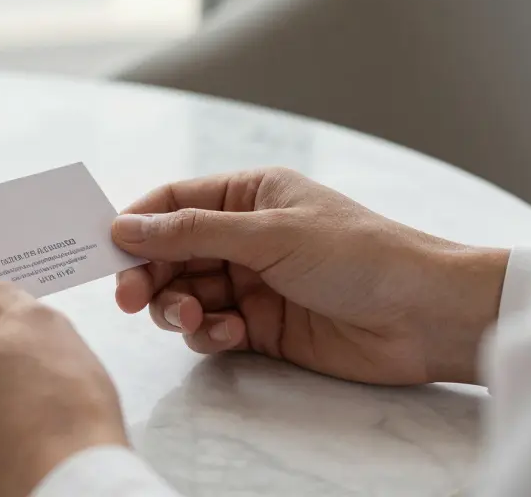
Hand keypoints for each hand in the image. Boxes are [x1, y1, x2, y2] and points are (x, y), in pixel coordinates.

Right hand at [111, 168, 508, 384]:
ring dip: (178, 307)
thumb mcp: (269, 233)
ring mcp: (252, 282)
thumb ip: (192, 232)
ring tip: (193, 319)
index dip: (137, 224)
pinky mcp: (262, 327)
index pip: (174, 202)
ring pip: (186, 293)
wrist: (425, 316)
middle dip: (150, 274)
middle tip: (130, 299)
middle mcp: (245, 235)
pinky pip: (212, 328)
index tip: (105, 250)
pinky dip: (208, 334)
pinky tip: (228, 335)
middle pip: (171, 253)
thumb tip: (123, 226)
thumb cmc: (357, 255)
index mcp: (249, 194)